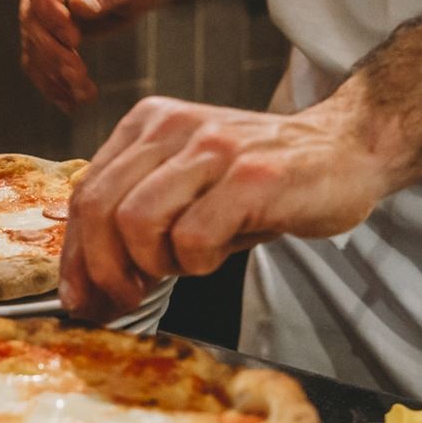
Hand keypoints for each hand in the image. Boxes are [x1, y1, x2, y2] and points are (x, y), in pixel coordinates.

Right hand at [18, 0, 165, 111]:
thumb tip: (77, 7)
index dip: (49, 12)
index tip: (74, 39)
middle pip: (31, 18)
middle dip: (54, 52)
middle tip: (79, 76)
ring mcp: (40, 6)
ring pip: (34, 45)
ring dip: (55, 74)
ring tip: (83, 95)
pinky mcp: (47, 31)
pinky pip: (40, 60)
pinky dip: (53, 83)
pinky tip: (69, 102)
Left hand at [60, 96, 394, 319]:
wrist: (346, 149)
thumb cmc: (261, 180)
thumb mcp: (188, 184)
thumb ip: (137, 216)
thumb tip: (88, 288)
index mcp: (148, 124)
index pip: (85, 192)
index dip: (76, 255)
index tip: (83, 298)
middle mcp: (173, 126)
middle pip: (98, 208)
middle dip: (104, 269)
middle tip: (128, 298)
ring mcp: (213, 148)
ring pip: (137, 222)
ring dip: (155, 263)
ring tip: (185, 264)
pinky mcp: (252, 176)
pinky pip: (193, 237)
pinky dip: (198, 263)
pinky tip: (219, 254)